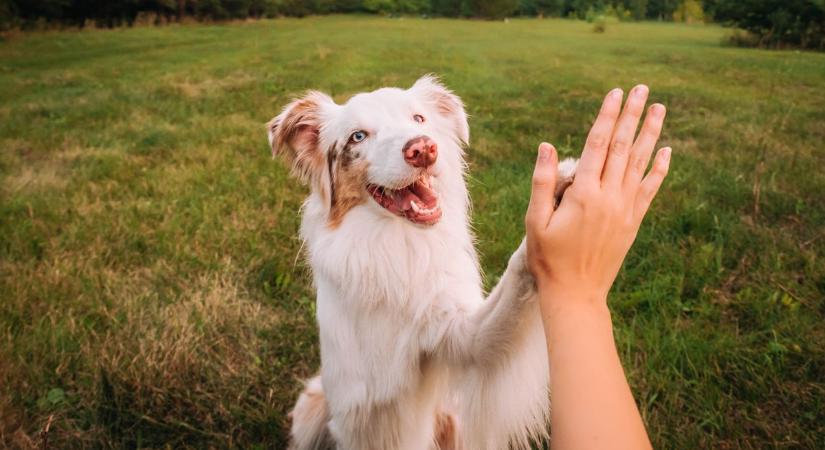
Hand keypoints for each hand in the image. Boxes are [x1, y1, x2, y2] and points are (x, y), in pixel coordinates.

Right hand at [525, 85, 669, 310]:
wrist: (576, 293)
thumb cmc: (548, 258)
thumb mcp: (535, 221)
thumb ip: (543, 182)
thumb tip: (548, 145)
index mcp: (584, 194)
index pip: (598, 144)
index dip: (607, 116)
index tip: (615, 93)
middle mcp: (610, 197)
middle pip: (622, 147)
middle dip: (631, 115)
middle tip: (641, 89)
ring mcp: (625, 210)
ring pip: (640, 163)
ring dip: (650, 134)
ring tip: (658, 108)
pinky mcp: (633, 222)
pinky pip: (650, 190)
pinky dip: (659, 169)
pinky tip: (666, 152)